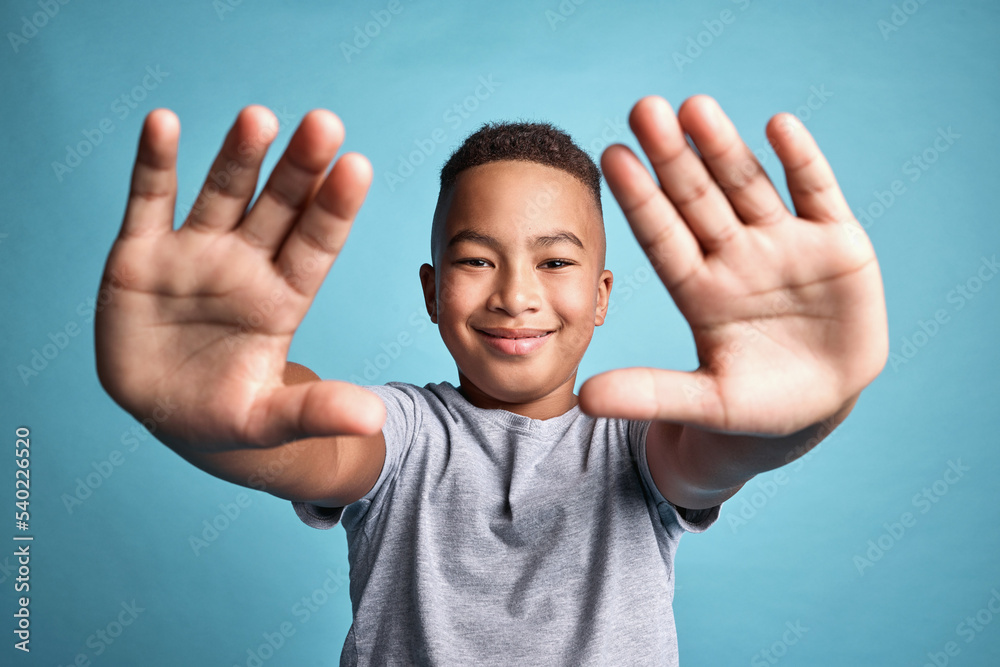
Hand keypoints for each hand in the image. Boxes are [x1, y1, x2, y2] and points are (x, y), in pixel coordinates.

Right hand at [95, 106, 384, 449]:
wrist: (169, 413)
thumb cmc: (229, 414)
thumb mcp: (272, 420)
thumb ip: (317, 410)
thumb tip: (373, 419)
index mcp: (283, 299)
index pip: (316, 246)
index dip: (334, 209)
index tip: (357, 168)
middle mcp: (245, 265)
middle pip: (279, 208)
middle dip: (299, 168)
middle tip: (325, 123)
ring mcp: (194, 255)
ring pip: (221, 194)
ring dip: (238, 156)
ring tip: (259, 117)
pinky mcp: (141, 255)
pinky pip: (148, 202)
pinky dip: (154, 165)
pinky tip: (162, 123)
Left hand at [580, 95, 887, 435]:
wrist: (822, 406)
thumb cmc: (756, 407)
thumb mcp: (705, 403)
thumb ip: (650, 394)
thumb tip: (582, 399)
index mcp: (699, 290)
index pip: (662, 236)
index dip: (640, 199)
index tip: (611, 157)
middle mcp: (735, 257)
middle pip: (698, 199)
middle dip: (673, 157)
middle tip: (644, 109)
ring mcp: (785, 246)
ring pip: (749, 186)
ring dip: (724, 148)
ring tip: (696, 107)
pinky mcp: (836, 243)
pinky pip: (817, 193)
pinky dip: (802, 161)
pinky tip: (779, 124)